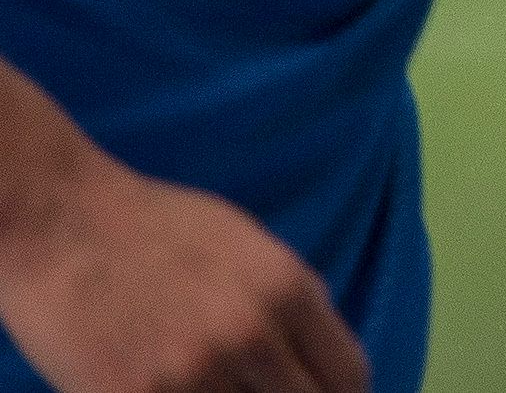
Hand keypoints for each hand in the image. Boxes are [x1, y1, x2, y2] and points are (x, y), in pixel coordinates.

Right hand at [0, 154, 365, 392]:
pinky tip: (172, 392)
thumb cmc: (154, 227)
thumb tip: (319, 352)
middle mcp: (251, 336)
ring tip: (214, 386)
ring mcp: (191, 375)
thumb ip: (288, 300)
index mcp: (287, 291)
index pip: (348, 374)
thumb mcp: (248, 245)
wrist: (61, 225)